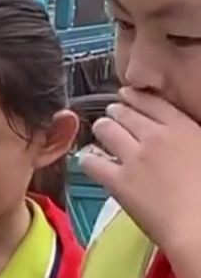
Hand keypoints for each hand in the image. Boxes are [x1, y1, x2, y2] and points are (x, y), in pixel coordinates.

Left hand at [82, 86, 200, 252]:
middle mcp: (155, 136)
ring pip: (105, 130)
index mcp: (183, 128)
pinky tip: (87, 161)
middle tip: (112, 116)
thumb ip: (191, 139)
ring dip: (101, 128)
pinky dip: (87, 159)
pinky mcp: (118, 182)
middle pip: (124, 113)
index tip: (127, 96)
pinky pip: (90, 162)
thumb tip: (185, 138)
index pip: (151, 102)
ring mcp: (134, 158)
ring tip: (101, 132)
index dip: (134, 97)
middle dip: (115, 112)